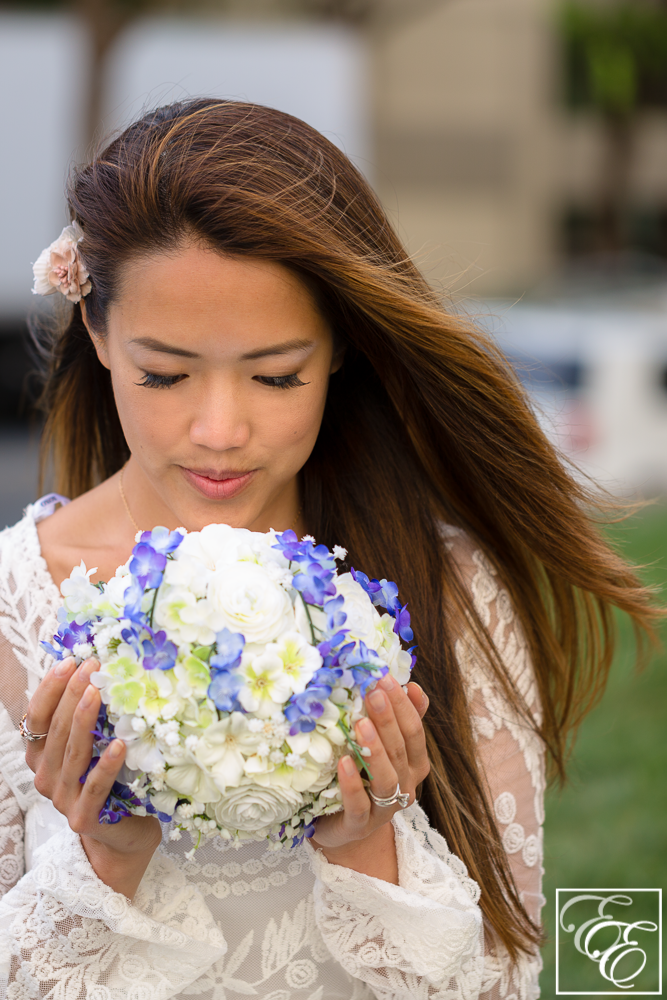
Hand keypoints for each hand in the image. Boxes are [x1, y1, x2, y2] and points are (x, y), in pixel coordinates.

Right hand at [25, 656, 160, 897]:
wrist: (124, 836)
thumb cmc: (112, 784)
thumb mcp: (95, 749)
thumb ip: (89, 721)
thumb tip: (102, 672)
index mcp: (42, 757)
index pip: (38, 717)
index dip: (51, 688)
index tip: (70, 661)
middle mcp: (46, 777)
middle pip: (56, 730)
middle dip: (72, 694)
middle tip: (91, 666)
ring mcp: (62, 799)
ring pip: (72, 753)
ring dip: (84, 720)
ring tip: (98, 692)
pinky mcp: (82, 818)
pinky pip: (95, 787)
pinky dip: (107, 765)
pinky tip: (121, 745)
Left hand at [309, 676, 429, 878]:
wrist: (341, 827)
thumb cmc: (363, 779)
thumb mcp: (382, 748)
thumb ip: (399, 721)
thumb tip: (412, 686)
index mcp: (413, 765)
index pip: (414, 731)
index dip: (402, 705)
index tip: (385, 678)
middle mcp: (405, 786)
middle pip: (400, 750)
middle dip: (388, 719)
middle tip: (373, 692)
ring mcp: (384, 809)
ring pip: (386, 780)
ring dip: (375, 751)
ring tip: (360, 724)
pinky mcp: (359, 825)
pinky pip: (359, 805)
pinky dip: (352, 784)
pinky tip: (342, 762)